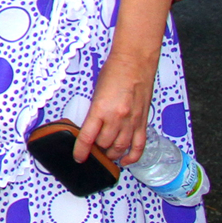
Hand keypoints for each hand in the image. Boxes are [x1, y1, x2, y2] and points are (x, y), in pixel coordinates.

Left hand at [75, 51, 155, 165]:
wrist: (134, 62)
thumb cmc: (113, 72)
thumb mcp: (96, 92)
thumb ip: (94, 112)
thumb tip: (89, 128)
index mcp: (100, 109)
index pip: (87, 137)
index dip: (81, 151)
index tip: (78, 157)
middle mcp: (117, 118)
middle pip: (104, 145)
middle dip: (96, 150)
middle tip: (92, 150)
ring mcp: (132, 121)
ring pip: (120, 147)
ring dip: (111, 154)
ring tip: (105, 154)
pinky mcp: (143, 121)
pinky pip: (139, 145)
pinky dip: (132, 156)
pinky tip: (124, 160)